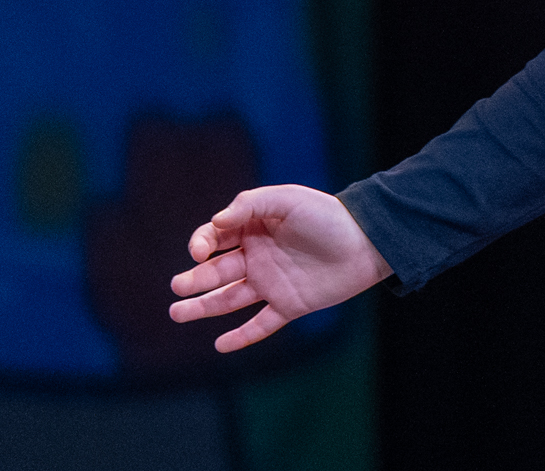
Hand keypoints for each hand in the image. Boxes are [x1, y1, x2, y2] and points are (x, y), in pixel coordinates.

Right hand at [168, 184, 390, 351]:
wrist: (368, 241)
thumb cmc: (328, 215)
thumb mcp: (287, 200)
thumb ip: (250, 205)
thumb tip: (216, 222)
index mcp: (254, 229)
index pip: (215, 238)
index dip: (202, 243)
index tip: (201, 250)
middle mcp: (259, 257)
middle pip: (217, 272)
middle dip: (194, 280)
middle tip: (177, 287)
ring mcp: (273, 283)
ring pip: (230, 299)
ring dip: (203, 307)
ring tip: (176, 313)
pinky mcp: (290, 305)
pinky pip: (261, 324)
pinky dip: (242, 337)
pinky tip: (220, 345)